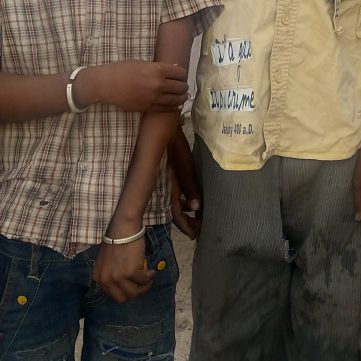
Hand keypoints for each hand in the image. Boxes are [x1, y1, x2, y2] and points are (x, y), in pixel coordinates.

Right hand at [79, 61, 187, 113]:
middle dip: (184, 86)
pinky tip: (177, 106)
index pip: (180, 73)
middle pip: (180, 87)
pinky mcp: (148, 108)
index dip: (183, 74)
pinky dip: (174, 107)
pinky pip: (166, 109)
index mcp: (157, 70)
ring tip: (184, 96)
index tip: (182, 75)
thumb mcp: (142, 63)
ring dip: (182, 98)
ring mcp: (154, 98)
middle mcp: (158, 84)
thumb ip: (159, 67)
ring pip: (176, 99)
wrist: (106, 84)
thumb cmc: (122, 69)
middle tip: (184, 86)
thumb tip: (175, 67)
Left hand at [93, 235, 153, 302]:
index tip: (133, 285)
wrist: (123, 228)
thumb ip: (110, 273)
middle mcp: (106, 279)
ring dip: (144, 287)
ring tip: (149, 278)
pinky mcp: (130, 272)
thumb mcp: (106, 261)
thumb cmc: (117, 241)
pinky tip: (152, 272)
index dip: (125, 291)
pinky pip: (144, 281)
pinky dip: (150, 277)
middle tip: (142, 285)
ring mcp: (118, 276)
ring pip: (134, 292)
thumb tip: (123, 284)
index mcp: (98, 277)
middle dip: (135, 292)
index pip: (112, 294)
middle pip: (123, 297)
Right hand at [167, 125, 200, 239]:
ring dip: (186, 209)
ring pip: (175, 200)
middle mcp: (165, 185)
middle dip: (187, 221)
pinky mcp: (168, 171)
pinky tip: (193, 197)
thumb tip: (196, 208)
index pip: (176, 213)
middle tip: (200, 228)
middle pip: (175, 210)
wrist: (159, 124)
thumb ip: (189, 185)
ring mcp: (166, 178)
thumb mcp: (183, 164)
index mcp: (168, 186)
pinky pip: (175, 190)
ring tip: (199, 214)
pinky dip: (184, 197)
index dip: (185, 226)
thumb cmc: (172, 141)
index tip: (195, 236)